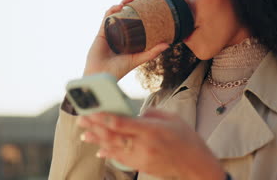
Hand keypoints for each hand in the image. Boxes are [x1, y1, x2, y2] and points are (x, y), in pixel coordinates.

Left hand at [76, 108, 225, 179]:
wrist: (195, 165)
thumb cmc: (186, 138)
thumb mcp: (171, 118)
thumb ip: (149, 114)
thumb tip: (133, 114)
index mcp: (152, 130)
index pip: (122, 123)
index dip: (104, 117)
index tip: (91, 111)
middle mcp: (143, 145)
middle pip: (113, 135)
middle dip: (94, 127)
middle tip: (81, 119)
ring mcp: (141, 158)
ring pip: (113, 148)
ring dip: (97, 140)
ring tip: (83, 134)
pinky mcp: (140, 166)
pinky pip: (120, 158)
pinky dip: (108, 153)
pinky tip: (98, 149)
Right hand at [83, 0, 169, 80]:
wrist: (103, 74)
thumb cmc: (119, 70)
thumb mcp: (138, 59)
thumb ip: (152, 52)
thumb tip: (168, 44)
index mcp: (127, 38)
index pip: (134, 20)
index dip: (140, 10)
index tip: (148, 1)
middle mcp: (118, 33)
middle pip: (125, 13)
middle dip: (132, 1)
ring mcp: (110, 31)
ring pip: (116, 12)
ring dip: (123, 2)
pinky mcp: (101, 32)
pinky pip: (107, 17)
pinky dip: (112, 10)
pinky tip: (120, 6)